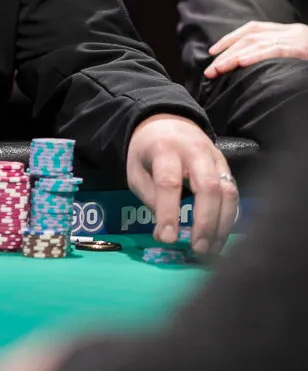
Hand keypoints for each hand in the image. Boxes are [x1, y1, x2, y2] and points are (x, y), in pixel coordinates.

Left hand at [125, 114, 237, 255]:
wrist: (168, 120)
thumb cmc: (148, 150)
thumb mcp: (136, 170)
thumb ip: (149, 197)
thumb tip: (165, 232)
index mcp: (165, 149)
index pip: (169, 182)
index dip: (169, 212)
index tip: (168, 238)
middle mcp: (195, 152)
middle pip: (208, 187)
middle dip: (205, 222)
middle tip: (198, 249)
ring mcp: (215, 158)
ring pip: (228, 192)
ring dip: (222, 224)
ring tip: (211, 249)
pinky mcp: (226, 166)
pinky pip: (234, 193)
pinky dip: (229, 218)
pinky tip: (220, 236)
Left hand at [204, 21, 307, 76]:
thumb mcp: (298, 49)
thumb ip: (278, 51)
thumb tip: (252, 63)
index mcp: (284, 30)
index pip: (251, 30)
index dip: (230, 39)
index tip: (213, 52)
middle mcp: (286, 31)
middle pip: (249, 39)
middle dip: (226, 54)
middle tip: (210, 70)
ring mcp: (292, 39)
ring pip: (256, 44)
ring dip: (234, 57)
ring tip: (218, 69)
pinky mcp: (299, 49)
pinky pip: (274, 51)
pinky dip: (255, 55)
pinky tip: (241, 62)